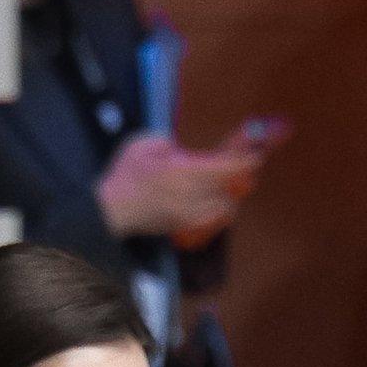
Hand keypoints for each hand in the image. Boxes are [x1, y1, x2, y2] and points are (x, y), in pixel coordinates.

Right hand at [99, 134, 252, 240]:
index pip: (225, 167)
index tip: (256, 154)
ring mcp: (188, 213)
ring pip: (225, 204)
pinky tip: (219, 202)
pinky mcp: (184, 224)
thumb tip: (178, 149)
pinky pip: (213, 218)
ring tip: (232, 183)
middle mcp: (189, 194)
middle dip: (243, 175)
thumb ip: (165, 142)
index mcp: (181, 171)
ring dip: (232, 193)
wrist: (110, 210)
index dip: (244, 160)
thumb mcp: (141, 145)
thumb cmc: (124, 177)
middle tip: (248, 164)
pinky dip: (221, 209)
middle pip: (230, 186)